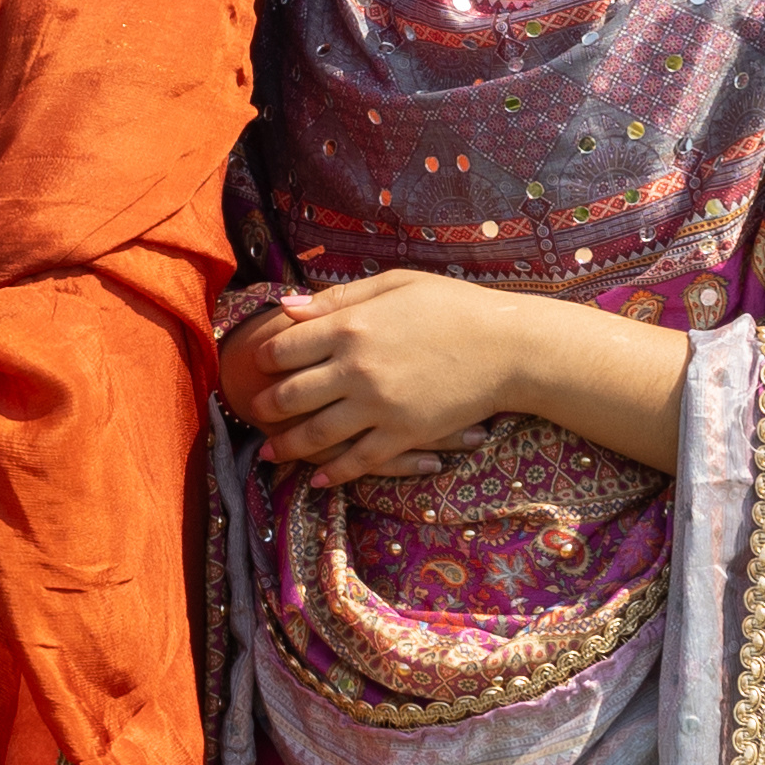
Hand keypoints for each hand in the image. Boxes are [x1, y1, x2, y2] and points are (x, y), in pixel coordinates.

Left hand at [224, 271, 533, 486]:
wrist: (508, 347)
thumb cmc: (452, 306)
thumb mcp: (394, 286)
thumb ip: (337, 298)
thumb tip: (284, 309)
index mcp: (351, 327)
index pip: (285, 348)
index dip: (265, 358)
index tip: (259, 364)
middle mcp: (356, 370)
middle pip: (291, 394)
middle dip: (267, 405)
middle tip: (256, 409)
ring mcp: (378, 407)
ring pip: (316, 434)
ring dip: (286, 446)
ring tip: (268, 452)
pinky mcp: (403, 436)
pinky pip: (357, 461)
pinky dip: (332, 473)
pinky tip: (316, 479)